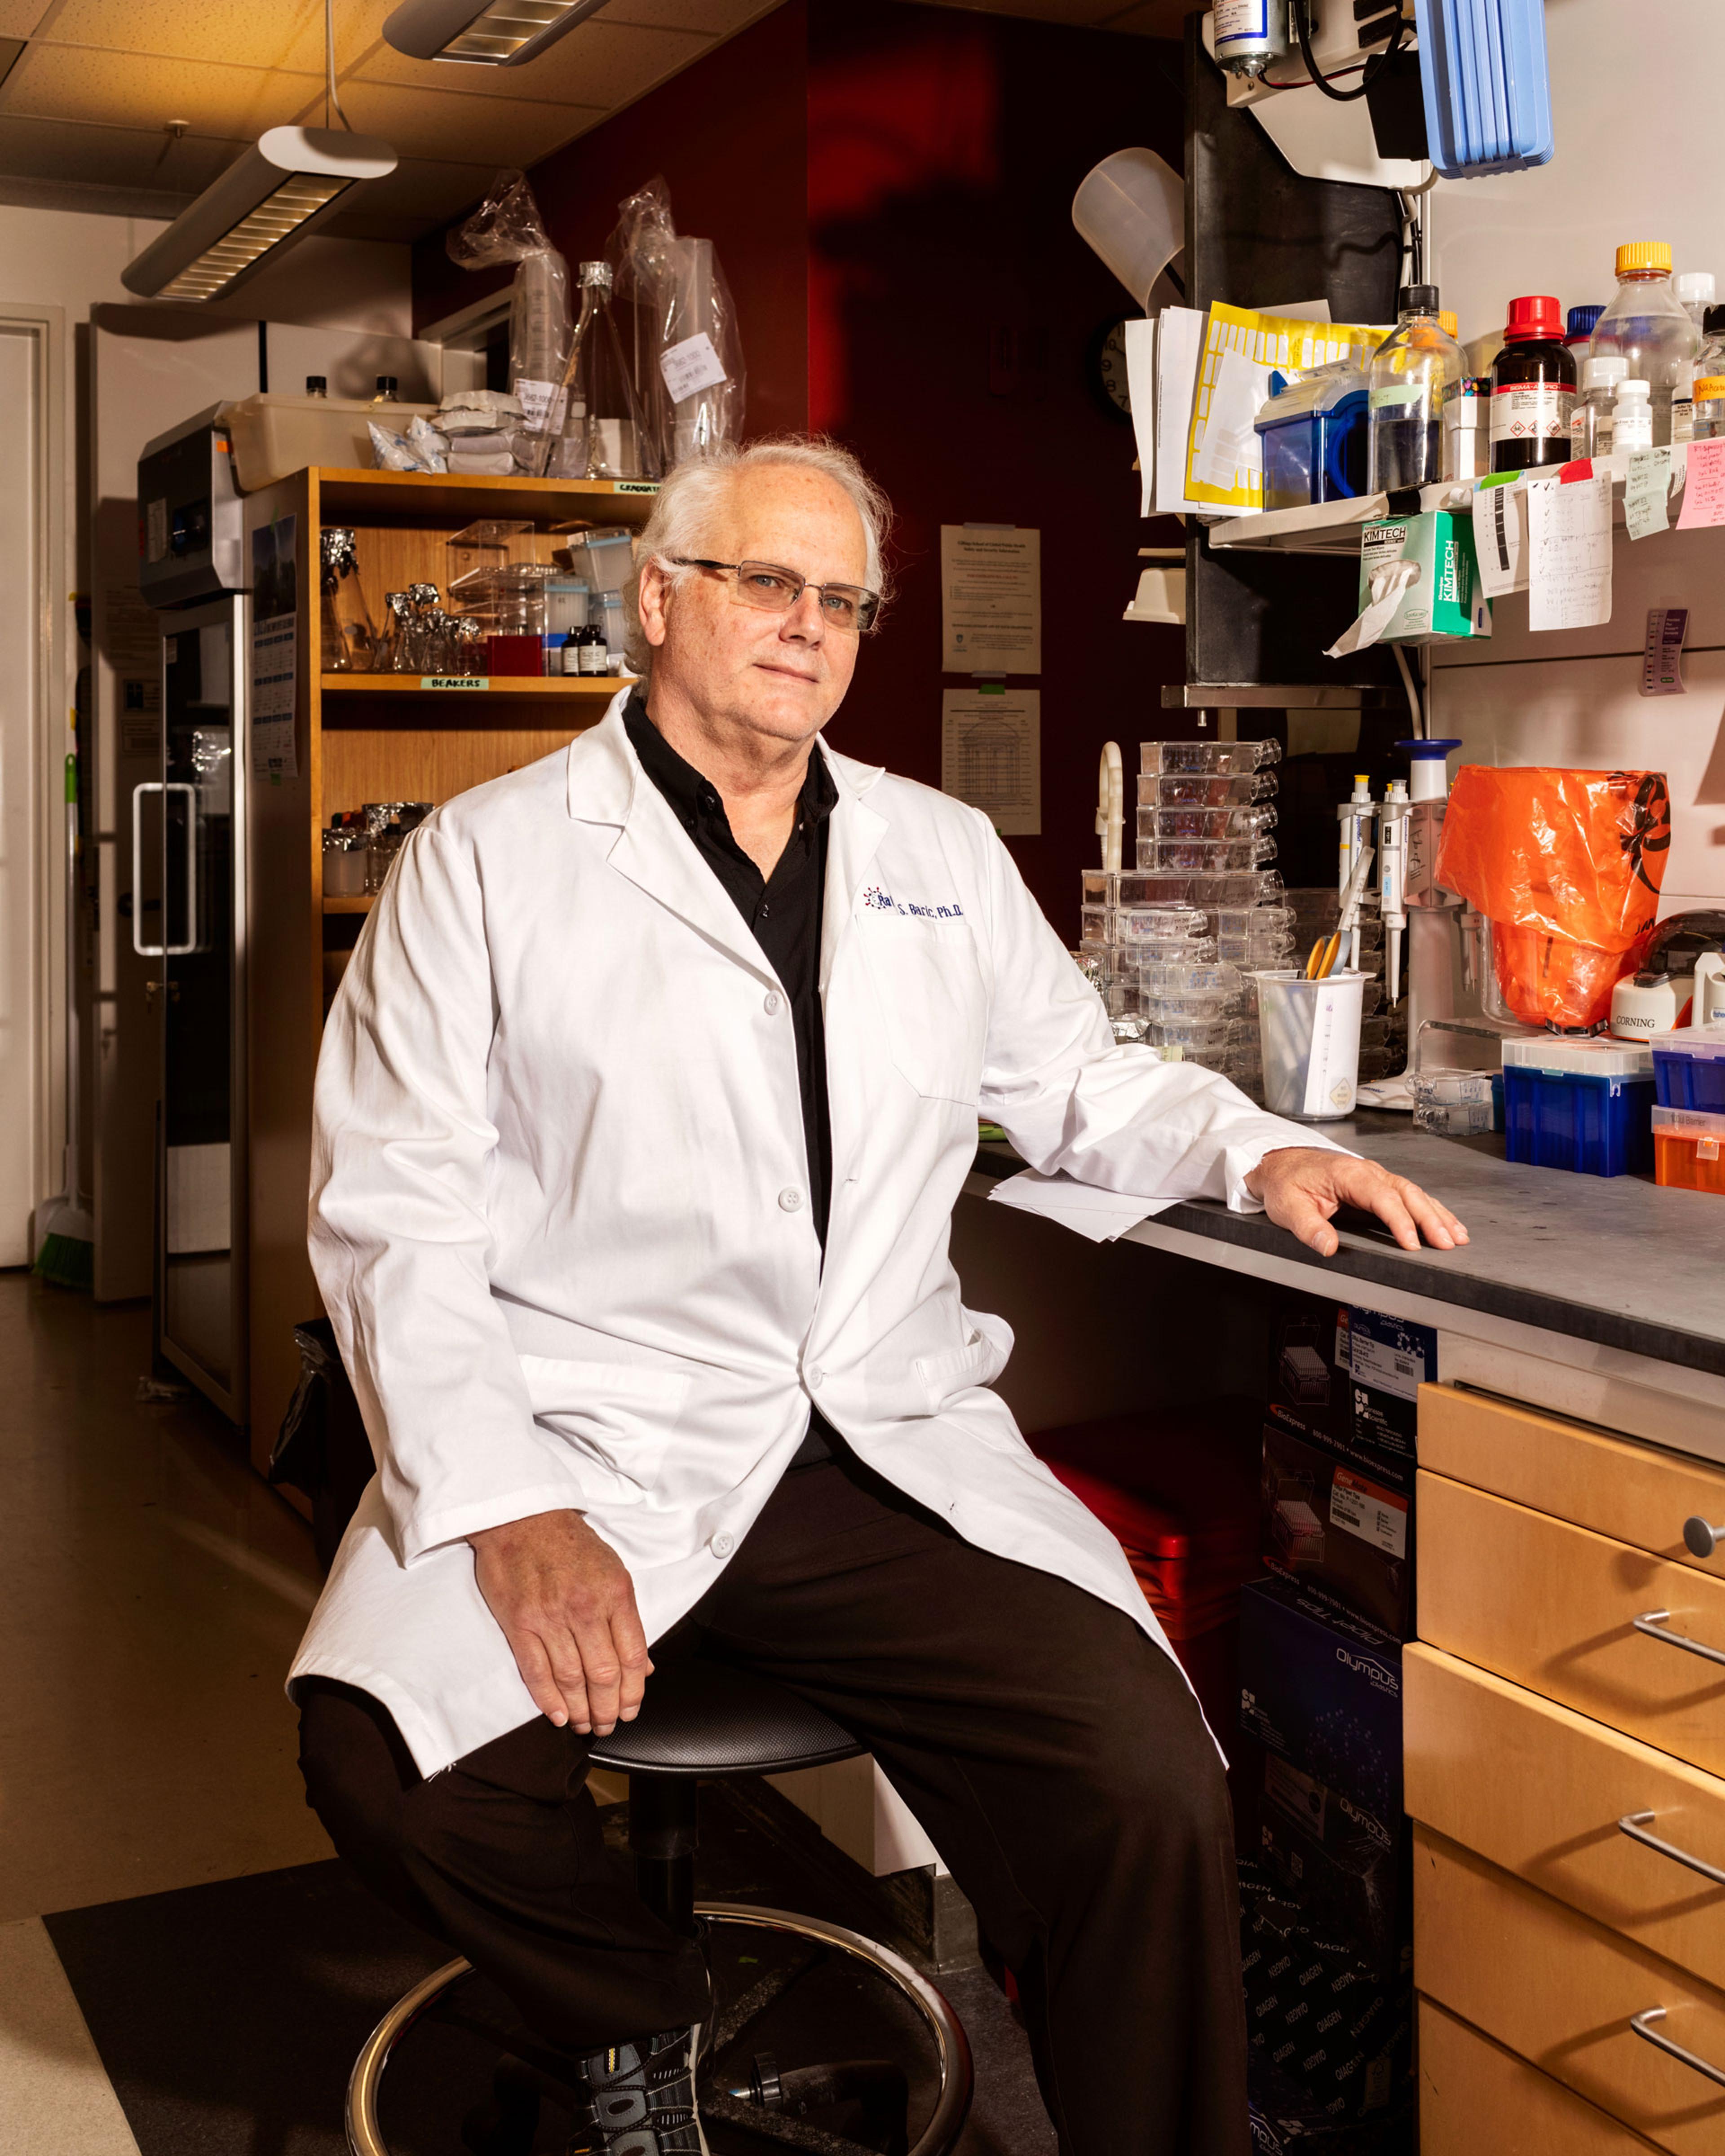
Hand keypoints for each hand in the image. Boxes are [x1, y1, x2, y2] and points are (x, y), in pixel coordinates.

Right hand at [468, 1509, 650, 1735]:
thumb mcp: (613, 1571)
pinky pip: (536, 1670)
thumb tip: (643, 1663)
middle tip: (609, 1724)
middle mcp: (584, 1608)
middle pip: (603, 1674)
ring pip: (571, 1678)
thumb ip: (627, 1619)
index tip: (632, 1708)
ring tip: (586, 1725)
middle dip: (609, 1708)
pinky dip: (548, 1698)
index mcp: (614, 1593)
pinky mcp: (519, 1622)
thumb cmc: (569, 1542)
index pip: (632, 1656)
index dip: (634, 1691)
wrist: (522, 1516)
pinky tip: (558, 1715)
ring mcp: (550, 1617)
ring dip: (581, 1710)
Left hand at [1245, 1147, 1467, 1258]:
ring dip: (1437, 1214)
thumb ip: (1307, 1226)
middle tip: (1447, 1243)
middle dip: (1430, 1219)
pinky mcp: (1379, 1185)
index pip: (1381, 1197)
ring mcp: (1376, 1176)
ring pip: (1414, 1193)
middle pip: (1407, 1193)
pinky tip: (1446, 1223)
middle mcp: (1368, 1171)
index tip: (1411, 1243)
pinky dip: (1431, 1209)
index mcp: (1348, 1174)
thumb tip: (1328, 1247)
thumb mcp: (1287, 1206)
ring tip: (1457, 1237)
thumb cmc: (1286, 1182)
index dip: (1399, 1220)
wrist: (1281, 1163)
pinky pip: (1410, 1195)